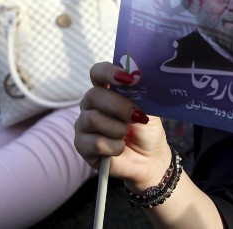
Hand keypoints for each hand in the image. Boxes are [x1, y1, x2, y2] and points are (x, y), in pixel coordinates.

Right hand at [74, 62, 170, 189]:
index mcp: (108, 90)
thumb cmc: (147, 130)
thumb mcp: (149, 109)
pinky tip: (120, 147)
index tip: (127, 79)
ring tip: (127, 135)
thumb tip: (136, 77)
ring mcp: (84, 124)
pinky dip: (114, 146)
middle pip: (94, 95)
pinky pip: (94, 142)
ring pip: (93, 119)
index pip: (98, 72)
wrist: (150, 159)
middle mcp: (92, 104)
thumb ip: (140, 93)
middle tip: (136, 117)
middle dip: (119, 106)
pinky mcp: (82, 145)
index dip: (108, 72)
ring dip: (118, 129)